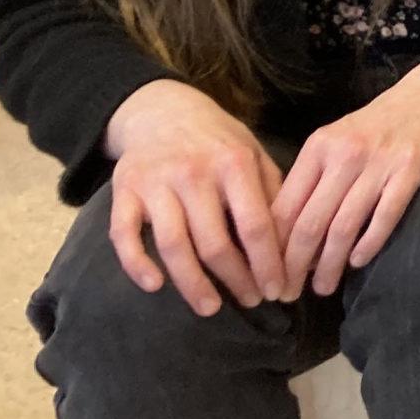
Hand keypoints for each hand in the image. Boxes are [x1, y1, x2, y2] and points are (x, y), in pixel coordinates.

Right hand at [102, 79, 287, 315]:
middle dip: (236, 280)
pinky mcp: (123, 192)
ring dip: (192, 284)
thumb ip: (272, 191)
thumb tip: (295, 241)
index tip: (278, 291)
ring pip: (173, 246)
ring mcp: (156, 184)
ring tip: (210, 308)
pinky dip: (137, 264)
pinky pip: (124, 236)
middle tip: (251, 302)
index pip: (256, 226)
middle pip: (216, 243)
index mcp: (234, 164)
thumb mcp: (253, 153)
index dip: (268, 264)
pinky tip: (155, 286)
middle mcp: (194, 174)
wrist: (161, 110)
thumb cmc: (217, 140)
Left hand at [273, 60, 419, 297]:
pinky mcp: (411, 170)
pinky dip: (368, 245)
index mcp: (319, 147)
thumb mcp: (338, 139)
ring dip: (330, 265)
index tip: (267, 277)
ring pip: (344, 227)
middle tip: (288, 295)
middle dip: (295, 267)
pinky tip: (360, 262)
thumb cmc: (381, 121)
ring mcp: (379, 163)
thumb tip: (286, 232)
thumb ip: (313, 177)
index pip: (284, 207)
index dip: (272, 249)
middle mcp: (344, 154)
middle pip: (310, 223)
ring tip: (323, 288)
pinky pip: (384, 217)